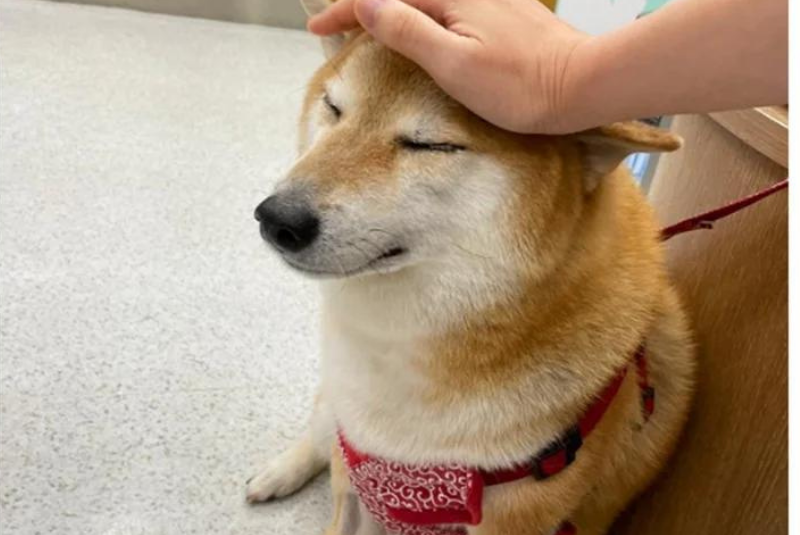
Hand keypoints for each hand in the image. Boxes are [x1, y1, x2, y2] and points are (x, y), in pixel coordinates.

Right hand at [308, 0, 592, 133]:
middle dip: (364, 5)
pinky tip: (418, 27)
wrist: (583, 84)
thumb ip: (407, 29)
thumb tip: (366, 1)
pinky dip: (420, 13)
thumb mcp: (454, 64)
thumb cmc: (521, 86)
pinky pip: (448, 4)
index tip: (317, 30)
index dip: (345, 11)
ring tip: (367, 27)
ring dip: (392, 8)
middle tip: (335, 26)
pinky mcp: (503, 11)